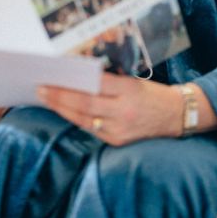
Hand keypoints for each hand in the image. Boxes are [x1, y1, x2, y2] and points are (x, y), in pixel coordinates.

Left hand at [37, 73, 182, 145]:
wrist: (175, 115)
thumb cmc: (150, 93)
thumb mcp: (132, 81)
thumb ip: (107, 81)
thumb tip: (76, 76)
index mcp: (128, 90)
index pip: (94, 85)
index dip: (72, 82)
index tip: (52, 76)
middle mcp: (124, 111)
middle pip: (85, 104)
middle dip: (59, 97)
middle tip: (40, 89)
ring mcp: (120, 129)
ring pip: (84, 119)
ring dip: (62, 109)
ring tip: (46, 100)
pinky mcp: (117, 141)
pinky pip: (91, 129)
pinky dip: (76, 119)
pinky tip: (63, 112)